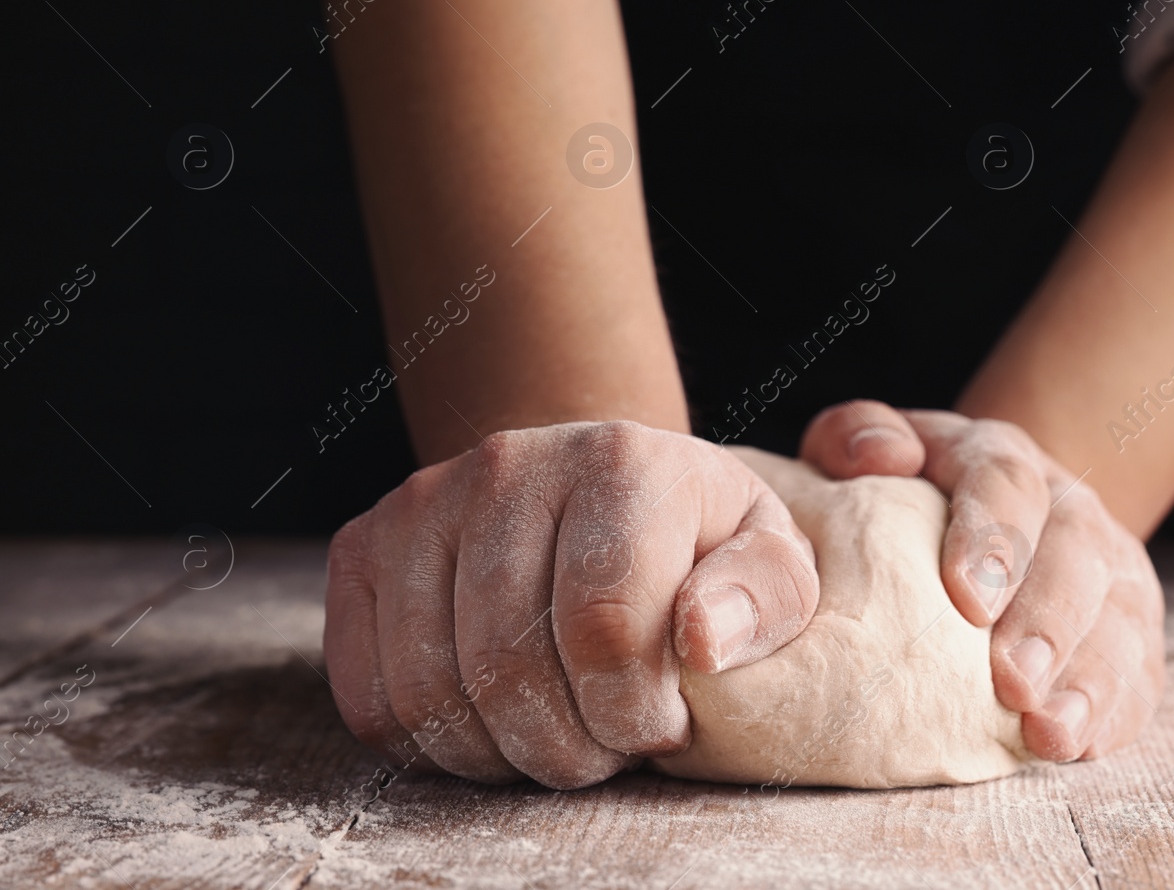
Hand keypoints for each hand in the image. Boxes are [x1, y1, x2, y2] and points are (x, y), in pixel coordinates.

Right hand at [325, 422, 819, 787]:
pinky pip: (371, 696)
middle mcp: (509, 464)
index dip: (632, 713)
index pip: (604, 625)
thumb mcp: (768, 561)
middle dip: (570, 746)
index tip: (661, 728)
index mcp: (623, 461)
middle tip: (609, 746)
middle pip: (509, 666)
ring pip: (432, 691)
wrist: (598, 494)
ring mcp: (424, 502)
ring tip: (558, 735)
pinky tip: (493, 724)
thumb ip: (763, 597)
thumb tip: (701, 641)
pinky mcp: (363, 548)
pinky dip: (432, 744)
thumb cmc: (694, 544)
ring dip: (501, 753)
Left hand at [800, 402, 1163, 760]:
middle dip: (1047, 622)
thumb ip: (854, 437)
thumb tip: (884, 456)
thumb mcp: (861, 451)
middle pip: (1075, 552)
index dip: (994, 536)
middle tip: (1013, 683)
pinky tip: (1083, 745)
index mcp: (997, 456)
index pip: (1006, 480)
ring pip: (1118, 616)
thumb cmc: (899, 495)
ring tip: (1050, 733)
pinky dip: (1116, 710)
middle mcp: (1067, 505)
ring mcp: (1109, 567)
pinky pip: (1140, 668)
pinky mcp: (1132, 626)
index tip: (967, 597)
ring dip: (1088, 679)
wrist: (978, 517)